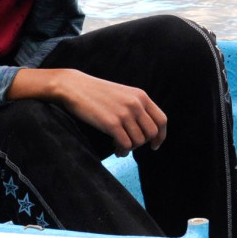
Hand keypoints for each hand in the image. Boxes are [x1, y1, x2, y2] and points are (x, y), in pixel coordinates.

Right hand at [11, 68, 166, 155]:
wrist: (74, 87)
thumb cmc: (97, 93)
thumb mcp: (123, 94)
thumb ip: (136, 107)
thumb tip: (145, 131)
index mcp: (141, 96)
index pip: (161, 120)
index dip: (161, 136)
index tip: (154, 145)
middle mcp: (136, 104)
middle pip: (151, 133)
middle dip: (142, 143)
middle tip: (130, 145)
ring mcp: (125, 113)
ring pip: (138, 141)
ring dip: (130, 149)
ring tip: (119, 148)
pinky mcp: (112, 123)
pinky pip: (126, 145)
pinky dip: (122, 151)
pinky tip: (116, 150)